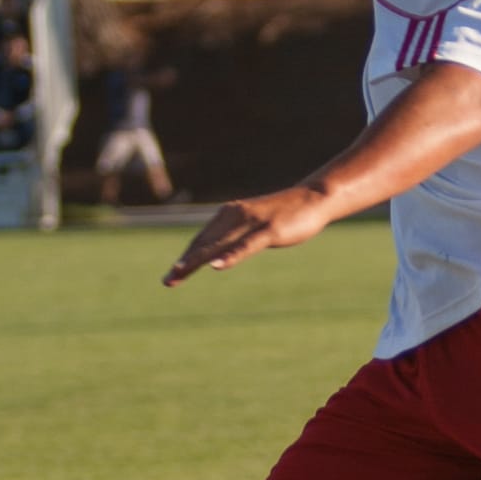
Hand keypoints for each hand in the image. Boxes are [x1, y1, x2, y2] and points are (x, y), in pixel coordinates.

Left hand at [163, 187, 330, 285]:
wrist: (313, 197)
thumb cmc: (285, 213)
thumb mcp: (255, 224)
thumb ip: (238, 234)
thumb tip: (222, 251)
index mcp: (229, 215)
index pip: (202, 240)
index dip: (186, 258)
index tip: (171, 277)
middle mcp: (234, 216)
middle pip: (205, 244)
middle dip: (185, 263)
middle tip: (167, 281)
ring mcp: (251, 223)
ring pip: (219, 245)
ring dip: (197, 260)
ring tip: (179, 273)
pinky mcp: (268, 231)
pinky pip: (245, 246)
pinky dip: (229, 256)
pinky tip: (216, 266)